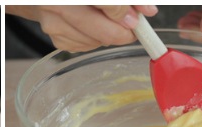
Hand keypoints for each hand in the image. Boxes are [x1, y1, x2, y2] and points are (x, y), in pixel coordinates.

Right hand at [6, 5, 158, 51]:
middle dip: (122, 33)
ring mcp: (53, 23)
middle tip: (132, 30)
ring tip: (108, 22)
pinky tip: (92, 27)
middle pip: (100, 29)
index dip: (123, 14)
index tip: (136, 20)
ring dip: (108, 36)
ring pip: (95, 41)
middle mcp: (57, 5)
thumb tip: (148, 11)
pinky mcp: (55, 38)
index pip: (105, 3)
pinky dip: (95, 40)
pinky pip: (85, 46)